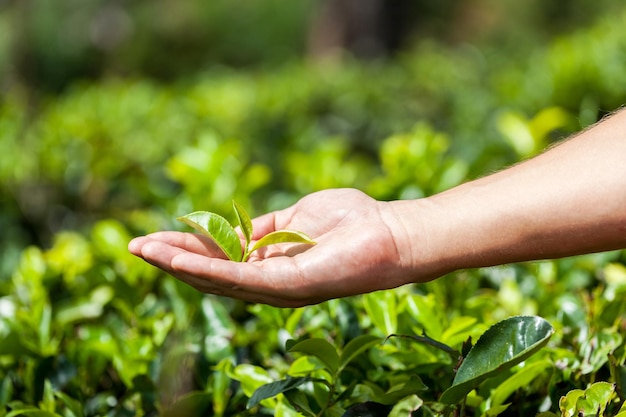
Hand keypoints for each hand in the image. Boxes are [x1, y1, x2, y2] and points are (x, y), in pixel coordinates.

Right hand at [128, 189, 419, 306]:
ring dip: (178, 264)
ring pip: (217, 278)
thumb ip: (266, 229)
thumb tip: (235, 232)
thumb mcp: (297, 217)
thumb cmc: (352, 221)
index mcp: (270, 262)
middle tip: (133, 246)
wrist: (391, 231)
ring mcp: (277, 286)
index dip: (186, 246)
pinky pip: (240, 278)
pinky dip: (207, 269)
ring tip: (144, 250)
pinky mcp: (288, 285)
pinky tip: (178, 260)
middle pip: (210, 271)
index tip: (154, 236)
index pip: (219, 255)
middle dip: (171, 258)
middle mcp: (269, 280)